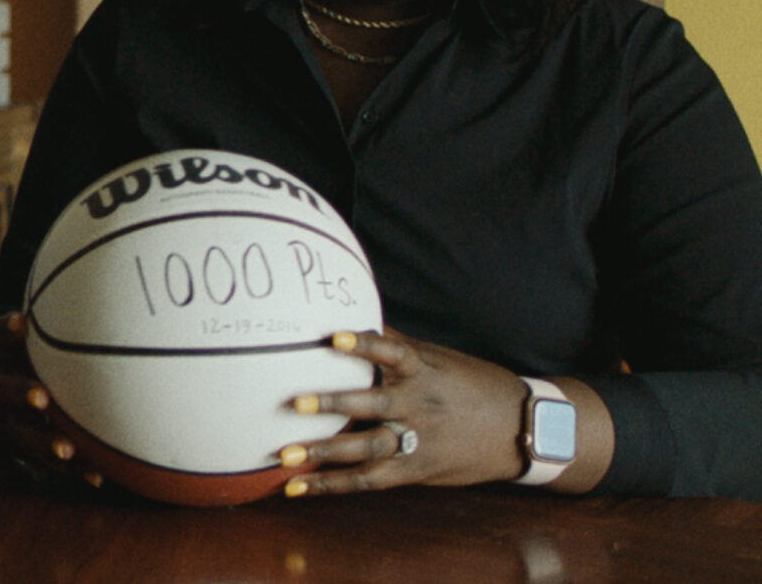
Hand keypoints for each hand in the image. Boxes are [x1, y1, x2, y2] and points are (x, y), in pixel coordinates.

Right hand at [0, 312, 101, 486]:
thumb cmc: (8, 353)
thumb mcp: (9, 332)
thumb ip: (36, 315)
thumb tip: (81, 269)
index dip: (8, 330)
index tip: (21, 322)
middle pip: (3, 389)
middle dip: (21, 392)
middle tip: (41, 396)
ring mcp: (1, 419)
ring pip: (21, 433)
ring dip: (44, 440)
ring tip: (66, 449)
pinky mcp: (17, 446)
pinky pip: (44, 461)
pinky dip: (71, 469)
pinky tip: (97, 476)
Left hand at [276, 328, 529, 494]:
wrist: (522, 429)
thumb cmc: (473, 384)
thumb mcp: (439, 358)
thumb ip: (396, 344)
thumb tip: (354, 317)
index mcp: (423, 371)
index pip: (391, 353)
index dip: (363, 346)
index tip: (334, 337)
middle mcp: (417, 405)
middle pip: (372, 405)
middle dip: (332, 404)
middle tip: (293, 402)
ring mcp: (417, 440)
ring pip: (367, 449)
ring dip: (324, 453)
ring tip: (285, 455)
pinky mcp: (416, 470)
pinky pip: (369, 481)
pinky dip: (333, 485)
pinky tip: (299, 487)